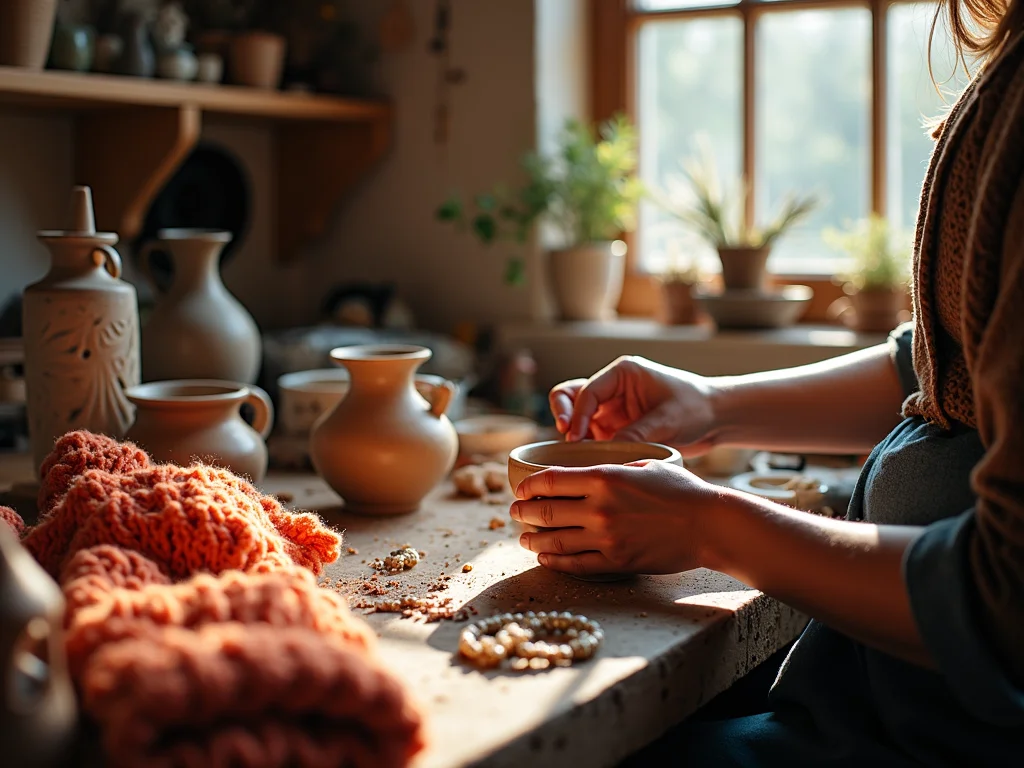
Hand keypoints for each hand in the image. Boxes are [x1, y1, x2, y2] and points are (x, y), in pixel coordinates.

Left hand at [510, 460, 721, 576]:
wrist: (711, 524)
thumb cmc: (682, 490)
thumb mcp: (645, 464)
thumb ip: (613, 468)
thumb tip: (589, 471)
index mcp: (603, 477)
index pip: (549, 481)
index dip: (527, 486)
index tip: (520, 489)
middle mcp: (599, 508)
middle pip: (544, 511)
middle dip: (522, 513)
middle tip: (512, 513)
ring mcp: (606, 538)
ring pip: (554, 541)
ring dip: (532, 540)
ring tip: (523, 538)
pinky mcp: (617, 563)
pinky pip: (576, 565)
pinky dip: (554, 562)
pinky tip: (545, 559)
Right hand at [549, 356, 716, 453]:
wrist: (716, 418)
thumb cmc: (696, 407)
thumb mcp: (667, 420)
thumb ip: (635, 434)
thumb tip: (604, 455)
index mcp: (622, 373)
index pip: (587, 391)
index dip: (577, 415)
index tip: (576, 438)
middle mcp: (612, 389)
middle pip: (569, 395)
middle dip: (563, 415)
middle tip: (568, 438)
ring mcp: (611, 410)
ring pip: (576, 417)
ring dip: (574, 434)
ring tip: (579, 455)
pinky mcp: (615, 429)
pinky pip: (591, 437)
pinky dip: (586, 448)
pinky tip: (592, 463)